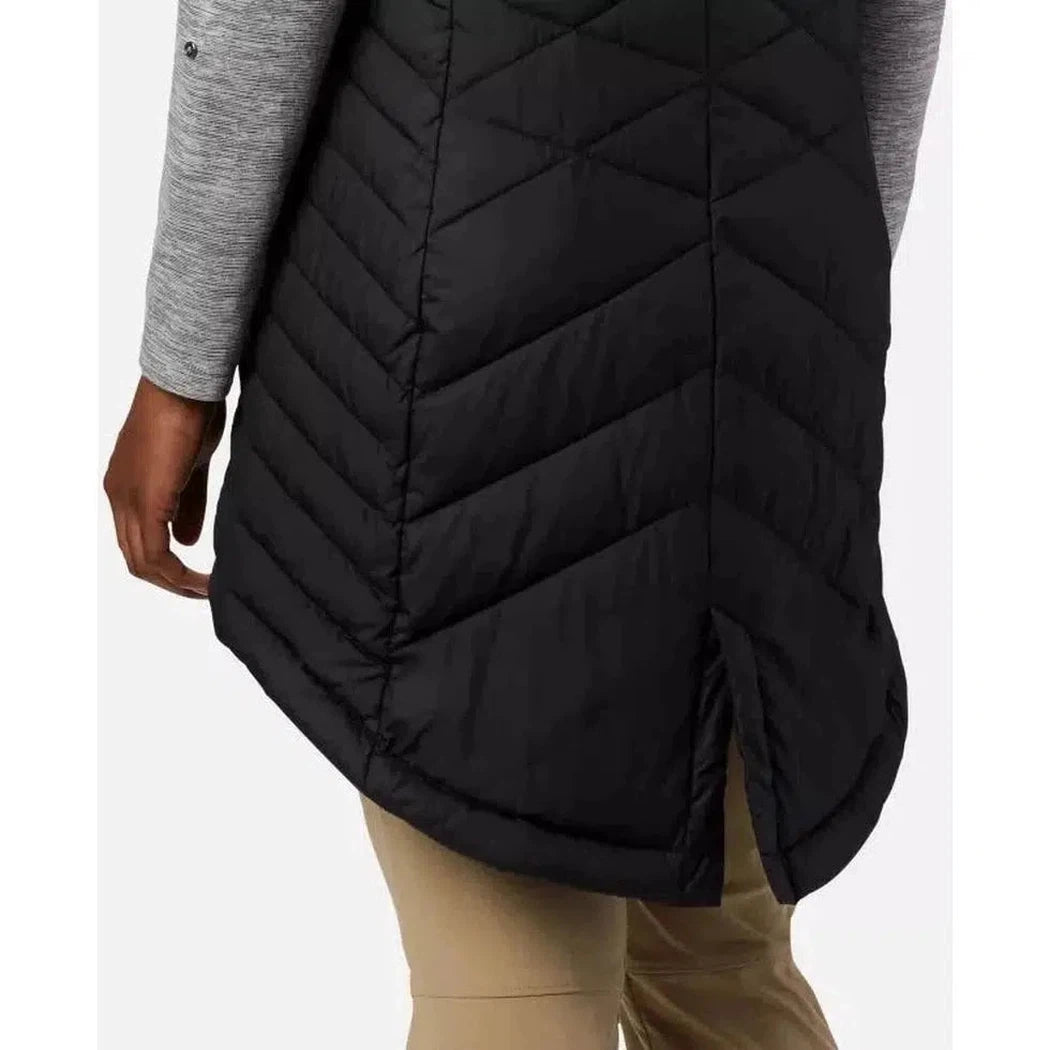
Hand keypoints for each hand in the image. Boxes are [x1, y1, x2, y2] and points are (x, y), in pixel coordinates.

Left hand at [104, 377, 225, 598]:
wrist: (184, 387)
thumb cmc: (189, 412)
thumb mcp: (190, 467)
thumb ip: (186, 505)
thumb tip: (187, 540)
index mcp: (126, 485)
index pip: (138, 538)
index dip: (165, 563)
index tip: (197, 575)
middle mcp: (119, 496)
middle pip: (136, 557)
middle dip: (170, 581)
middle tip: (202, 592)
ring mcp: (129, 500)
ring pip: (143, 561)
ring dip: (176, 583)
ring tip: (207, 591)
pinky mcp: (147, 502)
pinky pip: (156, 554)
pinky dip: (180, 574)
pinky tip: (204, 580)